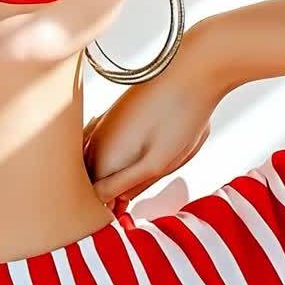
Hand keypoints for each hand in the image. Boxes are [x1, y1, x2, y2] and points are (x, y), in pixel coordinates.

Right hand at [83, 30, 228, 214]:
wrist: (192, 67)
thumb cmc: (180, 116)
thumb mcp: (159, 162)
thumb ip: (128, 185)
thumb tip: (108, 203)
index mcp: (102, 158)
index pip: (93, 198)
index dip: (109, 212)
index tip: (129, 218)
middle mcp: (93, 141)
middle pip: (92, 181)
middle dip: (111, 194)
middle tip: (143, 195)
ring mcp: (101, 126)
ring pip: (99, 164)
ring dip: (117, 175)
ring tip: (148, 171)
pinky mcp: (113, 116)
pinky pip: (107, 147)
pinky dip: (120, 158)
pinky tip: (144, 152)